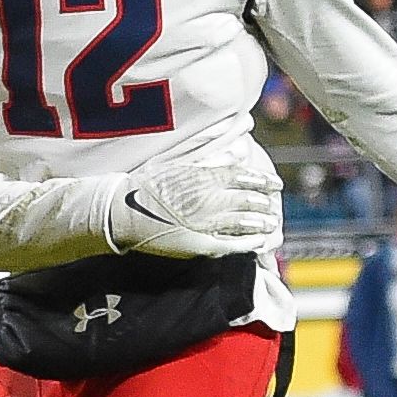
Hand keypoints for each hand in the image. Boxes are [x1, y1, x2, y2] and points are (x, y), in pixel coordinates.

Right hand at [99, 157, 279, 258]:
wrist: (121, 211)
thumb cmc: (145, 185)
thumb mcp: (176, 163)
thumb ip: (210, 158)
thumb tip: (237, 151)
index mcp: (205, 176)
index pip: (245, 177)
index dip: (264, 181)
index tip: (275, 184)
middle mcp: (210, 198)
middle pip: (249, 199)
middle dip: (265, 202)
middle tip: (273, 205)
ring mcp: (206, 222)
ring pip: (245, 222)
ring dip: (262, 222)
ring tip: (271, 223)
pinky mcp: (199, 244)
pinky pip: (232, 245)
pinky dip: (249, 244)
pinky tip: (260, 243)